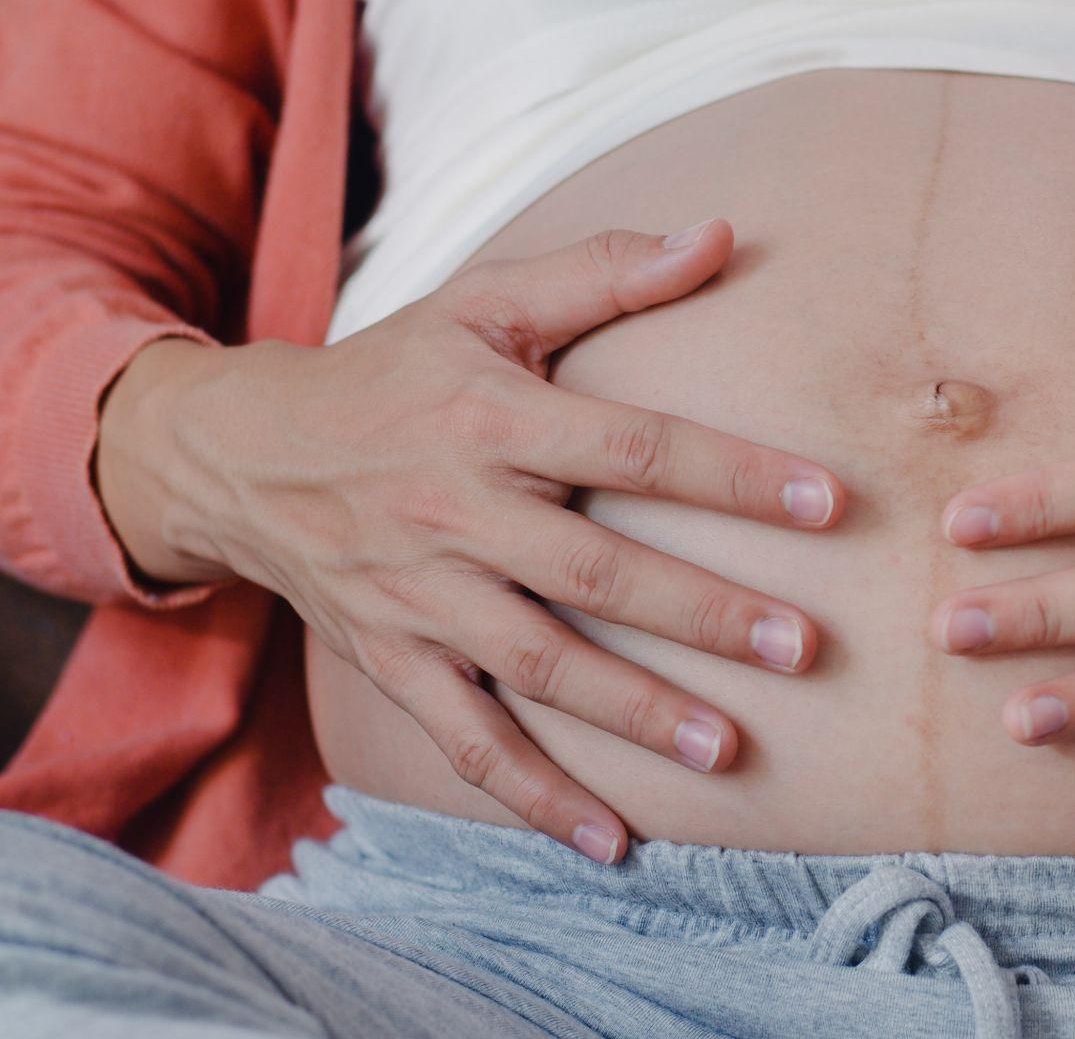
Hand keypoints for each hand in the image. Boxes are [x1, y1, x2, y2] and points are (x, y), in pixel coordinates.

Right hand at [96, 222, 847, 862]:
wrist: (240, 451)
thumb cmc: (393, 370)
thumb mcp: (484, 299)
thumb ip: (603, 270)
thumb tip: (720, 235)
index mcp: (490, 414)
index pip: (633, 446)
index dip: (735, 476)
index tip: (831, 506)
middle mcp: (455, 510)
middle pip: (595, 570)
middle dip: (703, 613)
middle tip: (804, 650)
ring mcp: (420, 596)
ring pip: (537, 666)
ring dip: (635, 713)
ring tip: (729, 752)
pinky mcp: (393, 661)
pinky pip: (467, 740)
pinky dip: (534, 797)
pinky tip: (610, 841)